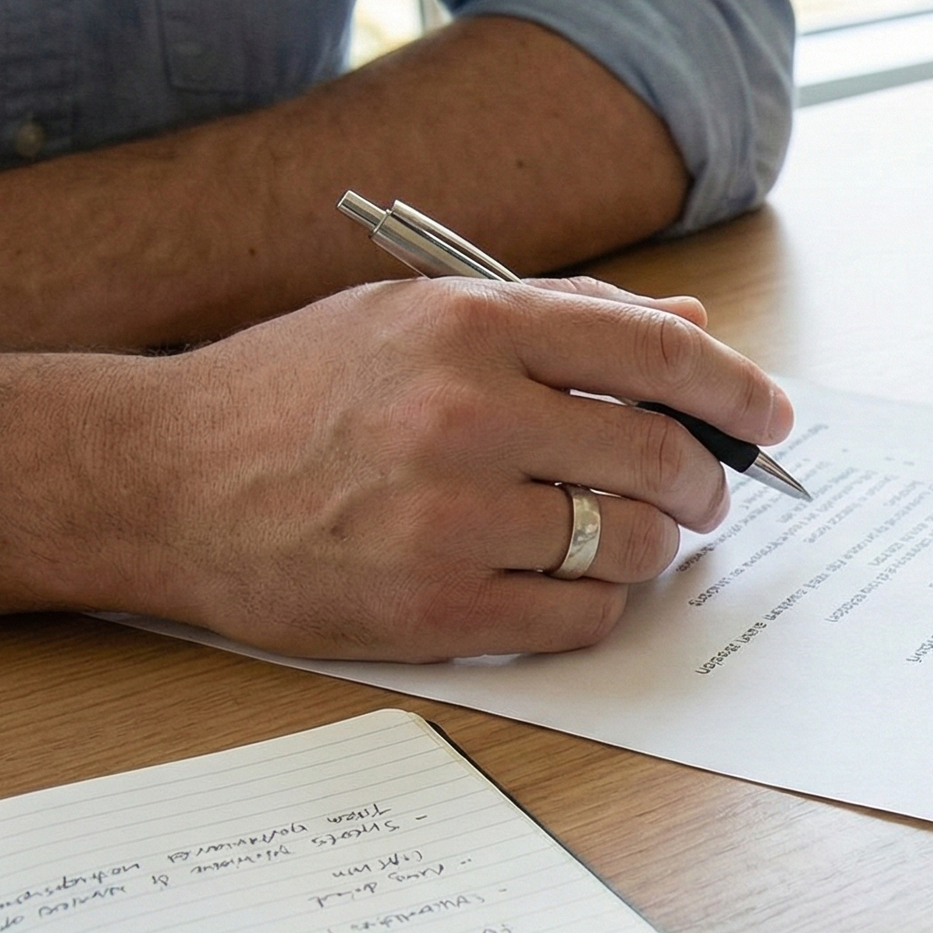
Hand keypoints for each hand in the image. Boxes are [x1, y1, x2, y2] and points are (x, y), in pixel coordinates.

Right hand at [113, 275, 789, 660]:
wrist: (161, 479)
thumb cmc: (298, 392)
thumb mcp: (419, 316)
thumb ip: (563, 316)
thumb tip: (695, 326)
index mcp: (469, 326)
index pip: (655, 352)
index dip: (736, 390)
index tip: (771, 417)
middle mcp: (464, 415)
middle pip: (660, 454)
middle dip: (705, 481)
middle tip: (703, 490)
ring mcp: (449, 518)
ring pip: (632, 543)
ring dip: (655, 545)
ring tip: (626, 532)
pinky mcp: (434, 608)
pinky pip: (582, 617)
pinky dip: (601, 604)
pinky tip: (570, 580)